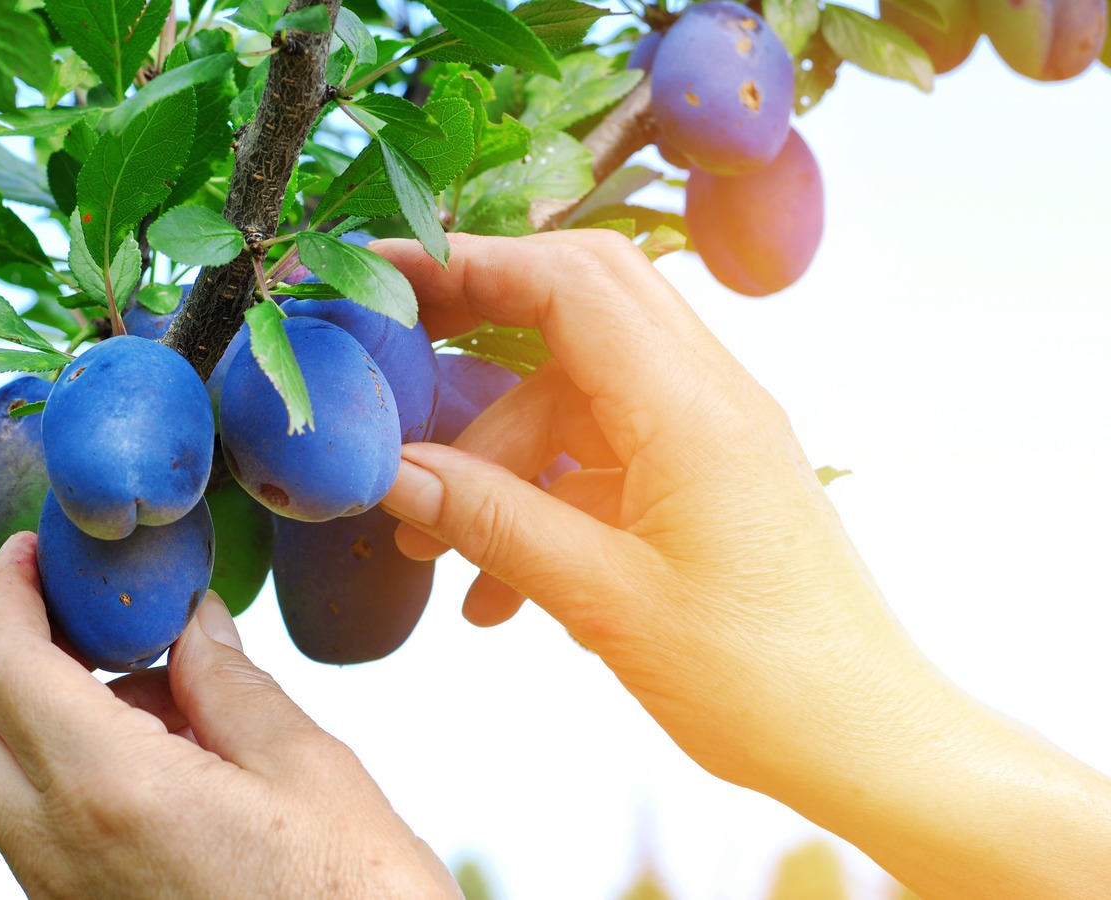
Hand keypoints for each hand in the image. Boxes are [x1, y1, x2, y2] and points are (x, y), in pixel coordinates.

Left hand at [0, 533, 457, 899]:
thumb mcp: (309, 773)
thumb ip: (231, 686)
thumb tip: (192, 623)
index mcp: (110, 791)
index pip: (0, 663)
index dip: (6, 589)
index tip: (29, 550)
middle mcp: (55, 848)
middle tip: (63, 614)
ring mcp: (57, 894)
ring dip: (34, 711)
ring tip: (159, 698)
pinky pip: (33, 822)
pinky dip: (65, 767)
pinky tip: (167, 762)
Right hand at [373, 231, 1110, 897]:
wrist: (866, 741)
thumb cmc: (762, 679)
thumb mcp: (605, 600)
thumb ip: (493, 522)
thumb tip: (393, 474)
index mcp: (691, 407)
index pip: (567, 282)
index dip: (465, 266)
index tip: (379, 277)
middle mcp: (707, 397)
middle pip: (576, 304)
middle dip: (476, 320)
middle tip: (392, 353)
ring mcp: (708, 435)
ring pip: (573, 393)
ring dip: (496, 455)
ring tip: (431, 548)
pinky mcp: (703, 479)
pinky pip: (599, 455)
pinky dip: (538, 498)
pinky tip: (497, 589)